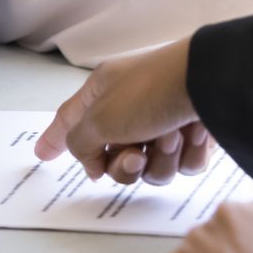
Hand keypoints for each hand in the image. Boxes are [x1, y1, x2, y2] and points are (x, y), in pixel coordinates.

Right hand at [33, 40, 209, 182]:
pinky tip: (194, 133)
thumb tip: (88, 158)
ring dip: (160, 159)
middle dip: (125, 166)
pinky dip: (188, 154)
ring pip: (152, 168)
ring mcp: (164, 121)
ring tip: (172, 136)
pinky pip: (183, 165)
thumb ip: (80, 143)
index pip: (70, 119)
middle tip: (135, 155)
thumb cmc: (151, 91)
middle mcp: (131, 106)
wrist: (209, 84)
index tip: (43, 153)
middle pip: (114, 158)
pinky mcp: (193, 133)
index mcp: (103, 92)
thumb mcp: (99, 120)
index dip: (54, 137)